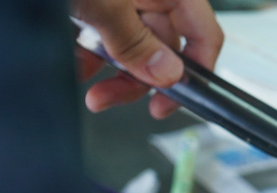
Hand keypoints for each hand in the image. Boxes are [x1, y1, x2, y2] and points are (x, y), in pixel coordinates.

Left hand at [72, 0, 223, 118]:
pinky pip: (100, 34)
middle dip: (136, 78)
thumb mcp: (104, 5)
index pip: (203, 32)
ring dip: (109, 73)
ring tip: (88, 87)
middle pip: (160, 46)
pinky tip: (73, 63)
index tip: (176, 98)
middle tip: (112, 99)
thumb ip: (137, 43)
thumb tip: (168, 76)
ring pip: (128, 46)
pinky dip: (87, 54)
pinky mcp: (90, 3)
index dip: (197, 70)